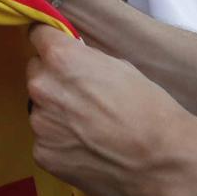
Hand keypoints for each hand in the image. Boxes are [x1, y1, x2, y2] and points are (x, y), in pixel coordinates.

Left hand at [27, 27, 196, 195]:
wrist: (160, 160)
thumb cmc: (148, 107)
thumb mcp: (120, 66)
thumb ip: (86, 60)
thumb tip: (74, 62)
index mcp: (61, 58)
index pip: (38, 35)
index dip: (51, 43)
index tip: (59, 52)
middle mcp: (42, 87)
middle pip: (36, 72)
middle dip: (53, 79)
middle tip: (81, 96)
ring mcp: (40, 123)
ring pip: (41, 109)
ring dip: (56, 114)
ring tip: (88, 128)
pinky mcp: (42, 154)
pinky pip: (46, 140)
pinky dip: (60, 143)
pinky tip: (86, 149)